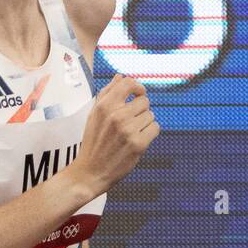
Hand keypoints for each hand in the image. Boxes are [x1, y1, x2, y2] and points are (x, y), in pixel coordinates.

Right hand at [76, 74, 158, 192]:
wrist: (91, 170)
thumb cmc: (93, 141)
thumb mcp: (94, 115)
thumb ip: (107, 93)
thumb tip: (120, 76)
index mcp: (104, 106)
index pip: (128, 83)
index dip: (137, 87)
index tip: (138, 93)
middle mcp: (116, 115)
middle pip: (144, 101)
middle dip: (140, 110)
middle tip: (130, 121)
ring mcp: (128, 129)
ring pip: (150, 115)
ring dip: (144, 123)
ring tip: (131, 132)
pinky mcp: (139, 143)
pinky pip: (155, 128)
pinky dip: (149, 133)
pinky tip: (137, 139)